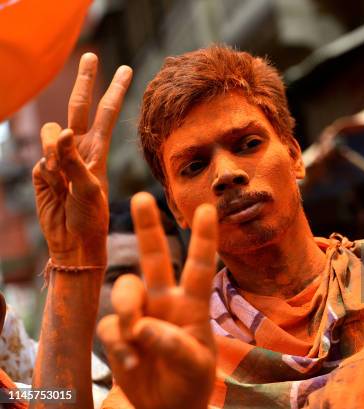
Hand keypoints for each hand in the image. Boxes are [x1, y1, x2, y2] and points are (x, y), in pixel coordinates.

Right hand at [32, 53, 131, 265]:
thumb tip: (62, 131)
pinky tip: (52, 185)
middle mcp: (80, 148)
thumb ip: (74, 160)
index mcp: (99, 150)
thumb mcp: (89, 188)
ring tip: (62, 174)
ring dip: (55, 146)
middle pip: (80, 107)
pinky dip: (46, 167)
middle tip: (90, 54)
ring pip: (52, 132)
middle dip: (85, 81)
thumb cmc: (90, 217)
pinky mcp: (43, 169)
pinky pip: (40, 157)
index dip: (115, 91)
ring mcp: (59, 157)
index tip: (127, 69)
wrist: (72, 241)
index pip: (107, 113)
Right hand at [97, 192, 216, 408]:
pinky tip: (131, 361)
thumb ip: (173, 345)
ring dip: (128, 308)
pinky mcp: (120, 331)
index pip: (199, 267)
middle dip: (148, 227)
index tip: (207, 209)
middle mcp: (166, 302)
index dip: (203, 239)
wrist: (165, 407)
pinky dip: (119, 343)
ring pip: (126, 288)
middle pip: (154, 258)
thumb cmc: (189, 381)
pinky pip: (111, 325)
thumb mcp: (194, 366)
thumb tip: (143, 326)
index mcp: (192, 305)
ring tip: (136, 335)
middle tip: (141, 198)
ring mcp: (141, 314)